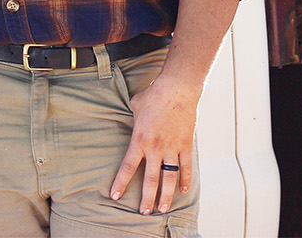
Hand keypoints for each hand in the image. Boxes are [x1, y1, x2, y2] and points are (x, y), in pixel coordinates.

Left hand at [107, 71, 199, 214]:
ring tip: (163, 208)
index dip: (120, 183)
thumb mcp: (135, 107)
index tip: (115, 196)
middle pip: (150, 180)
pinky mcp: (186, 145)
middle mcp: (155, 148)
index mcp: (139, 140)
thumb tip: (134, 120)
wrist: (177, 89)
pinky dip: (186, 180)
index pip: (128, 167)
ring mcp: (172, 148)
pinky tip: (183, 191)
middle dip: (146, 198)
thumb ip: (133, 120)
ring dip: (167, 196)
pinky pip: (186, 167)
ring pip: (169, 178)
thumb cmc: (153, 95)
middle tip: (144, 212)